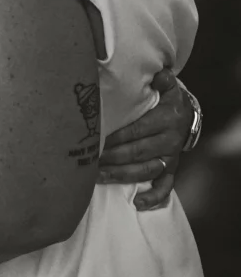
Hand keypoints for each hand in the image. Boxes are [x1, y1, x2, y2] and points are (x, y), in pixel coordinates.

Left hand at [98, 69, 192, 209]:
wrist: (186, 115)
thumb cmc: (167, 100)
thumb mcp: (168, 87)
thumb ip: (162, 80)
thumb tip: (159, 74)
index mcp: (166, 120)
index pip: (137, 130)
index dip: (116, 137)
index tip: (97, 141)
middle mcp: (169, 141)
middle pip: (137, 152)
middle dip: (112, 158)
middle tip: (89, 161)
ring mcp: (170, 158)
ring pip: (145, 170)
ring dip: (121, 175)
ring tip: (97, 177)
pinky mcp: (171, 170)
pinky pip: (165, 187)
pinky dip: (153, 197)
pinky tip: (137, 203)